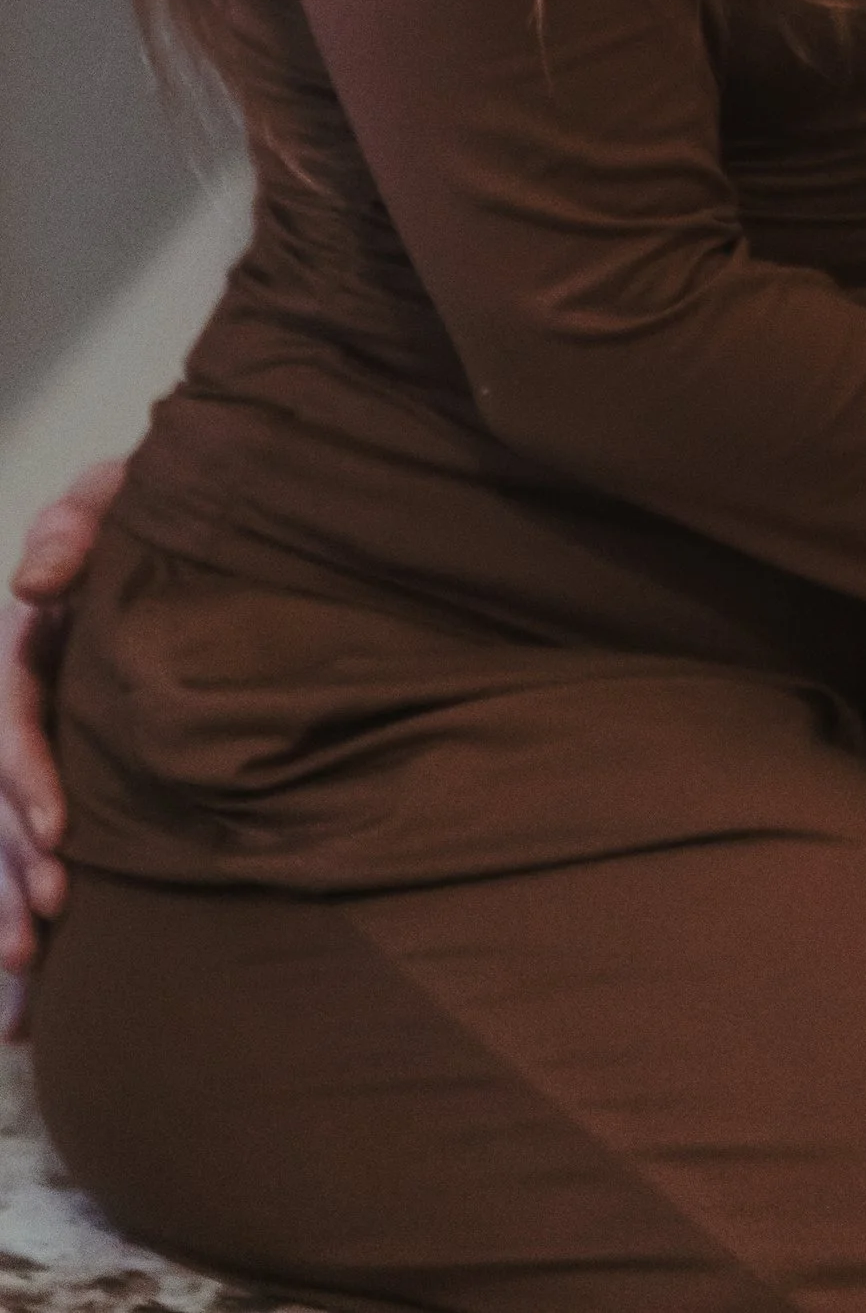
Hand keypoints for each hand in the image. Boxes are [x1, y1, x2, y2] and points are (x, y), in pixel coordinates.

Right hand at [1, 458, 123, 1037]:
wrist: (222, 530)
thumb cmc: (170, 510)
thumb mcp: (124, 491)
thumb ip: (80, 518)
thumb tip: (32, 580)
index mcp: (32, 641)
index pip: (7, 714)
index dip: (21, 773)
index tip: (59, 830)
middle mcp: (29, 700)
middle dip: (9, 867)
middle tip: (42, 928)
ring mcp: (50, 746)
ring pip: (6, 840)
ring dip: (5, 907)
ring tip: (27, 974)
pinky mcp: (75, 786)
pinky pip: (38, 854)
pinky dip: (24, 917)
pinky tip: (29, 996)